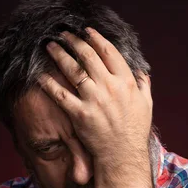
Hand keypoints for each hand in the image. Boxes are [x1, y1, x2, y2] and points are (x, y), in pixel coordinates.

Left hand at [38, 28, 152, 165]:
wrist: (122, 155)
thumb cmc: (135, 132)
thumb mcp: (147, 105)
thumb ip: (144, 85)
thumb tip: (142, 72)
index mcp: (126, 82)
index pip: (109, 52)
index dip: (96, 38)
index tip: (87, 31)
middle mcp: (109, 87)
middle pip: (88, 56)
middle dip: (73, 41)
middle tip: (63, 34)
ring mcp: (93, 99)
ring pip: (73, 69)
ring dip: (59, 54)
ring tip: (50, 45)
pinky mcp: (79, 113)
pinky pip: (60, 94)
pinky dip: (48, 83)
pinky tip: (40, 74)